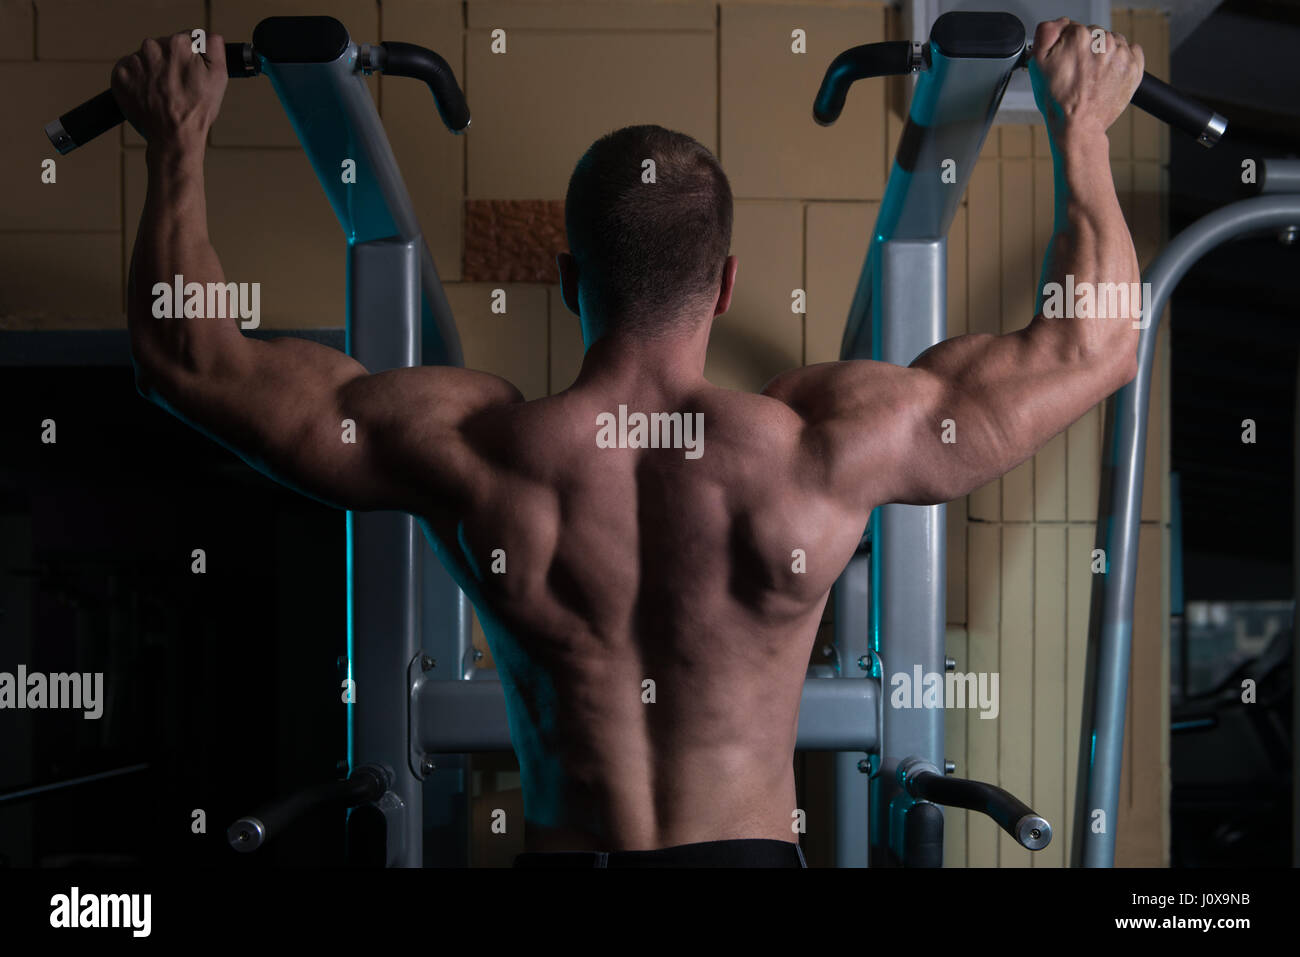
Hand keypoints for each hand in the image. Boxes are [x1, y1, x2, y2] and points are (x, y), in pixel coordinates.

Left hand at [111, 32, 227, 151]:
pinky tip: (149, 94)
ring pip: (145, 59)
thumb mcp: (219, 76)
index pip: (184, 40)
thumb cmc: (196, 110)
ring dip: (153, 71)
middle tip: (178, 86)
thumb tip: (208, 36)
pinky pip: (129, 70)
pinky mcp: (120, 76)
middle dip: (170, 62)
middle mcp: (151, 48)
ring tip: (163, 92)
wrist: (173, 136)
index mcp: (176, 44)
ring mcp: (134, 62)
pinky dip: (137, 80)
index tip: (191, 73)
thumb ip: (214, 47)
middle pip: (163, 48)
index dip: (191, 57)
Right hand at [1029, 18, 1143, 140]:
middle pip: (1093, 35)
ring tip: (1092, 77)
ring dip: (1103, 55)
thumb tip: (1061, 22)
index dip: (1066, 47)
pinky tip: (1108, 75)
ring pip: (1112, 42)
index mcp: (1079, 37)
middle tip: (1078, 73)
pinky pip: (1131, 51)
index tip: (1066, 63)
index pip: (1073, 29)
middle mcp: (1103, 41)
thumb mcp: (1037, 64)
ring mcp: (1121, 53)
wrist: (1078, 126)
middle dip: (1086, 50)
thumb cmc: (1058, 101)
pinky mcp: (1135, 66)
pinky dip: (1121, 60)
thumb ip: (1046, 32)